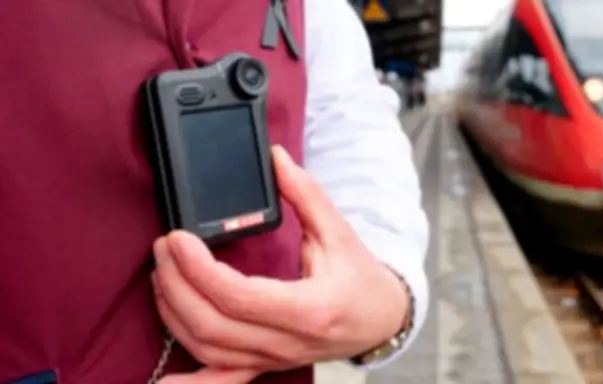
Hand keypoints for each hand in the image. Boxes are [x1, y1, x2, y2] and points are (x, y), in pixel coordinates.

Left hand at [153, 146, 409, 383]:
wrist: (379, 320)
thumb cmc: (360, 278)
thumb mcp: (339, 231)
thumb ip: (305, 194)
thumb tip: (275, 158)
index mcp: (310, 309)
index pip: (239, 296)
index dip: (199, 268)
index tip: (178, 238)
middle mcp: (288, 342)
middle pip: (212, 325)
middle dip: (176, 285)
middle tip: (164, 247)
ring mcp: (273, 359)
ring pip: (206, 349)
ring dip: (173, 313)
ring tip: (162, 275)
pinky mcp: (263, 364)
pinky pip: (219, 378)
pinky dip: (187, 381)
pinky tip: (159, 379)